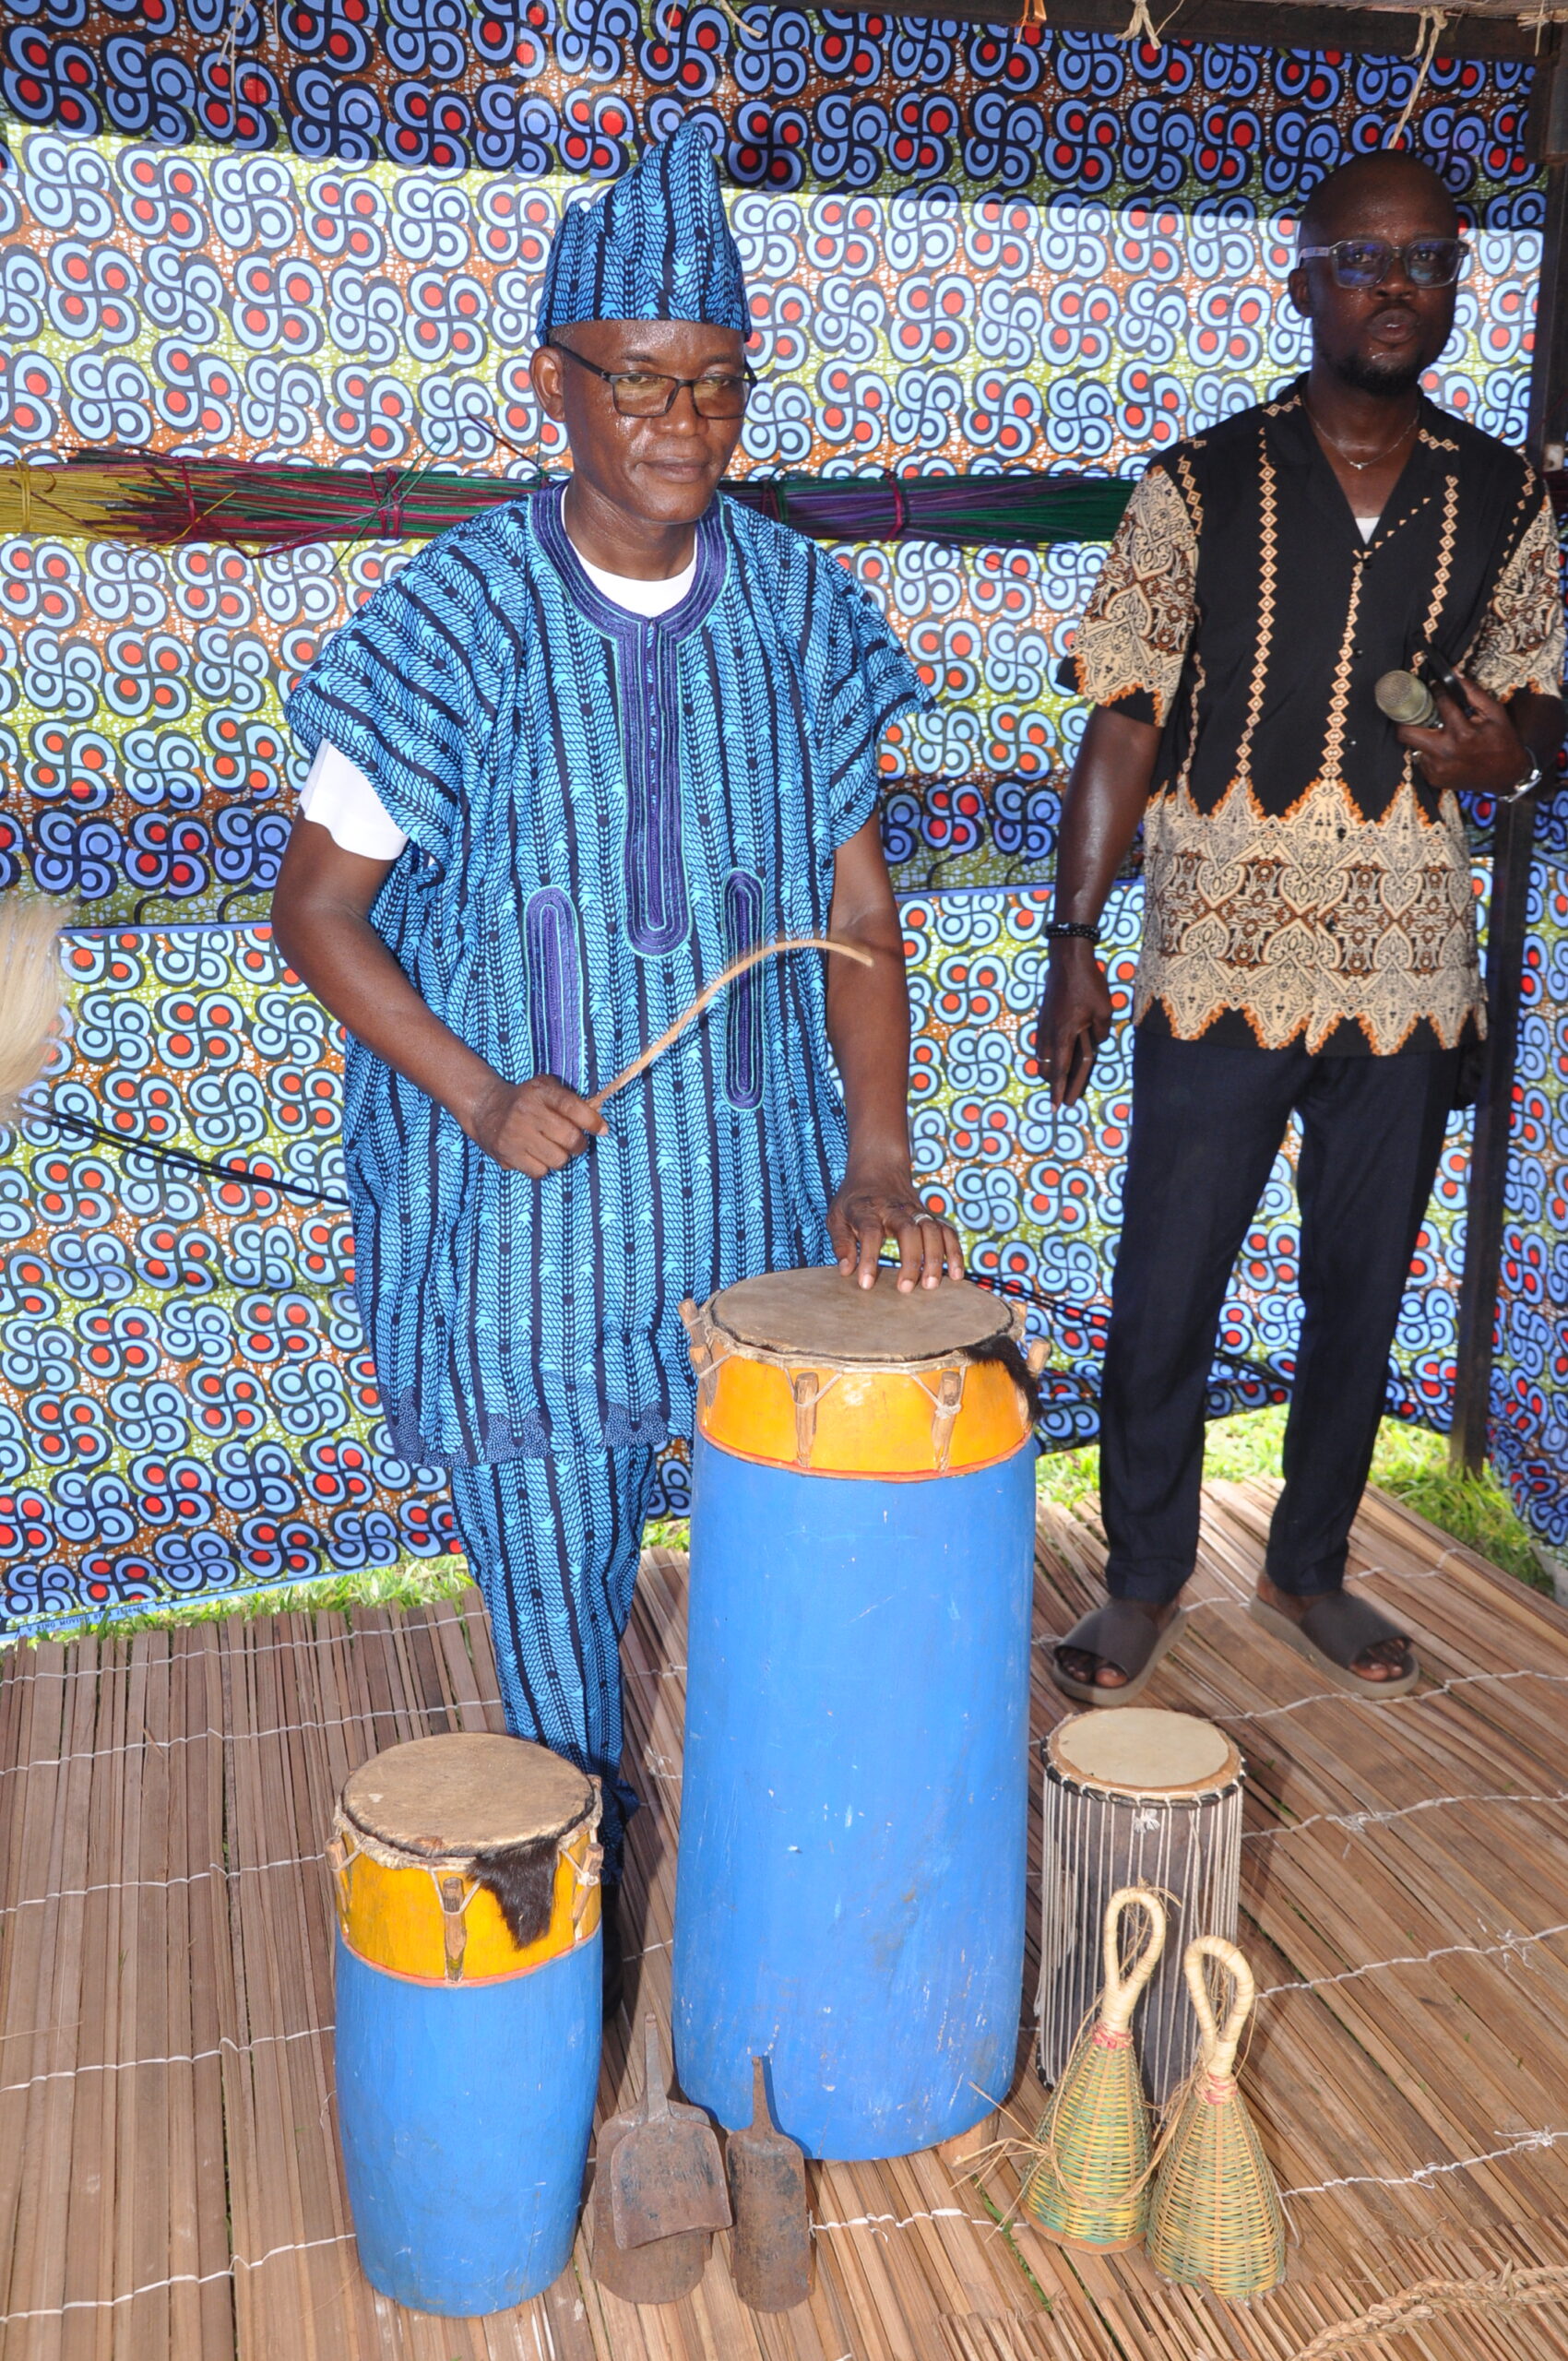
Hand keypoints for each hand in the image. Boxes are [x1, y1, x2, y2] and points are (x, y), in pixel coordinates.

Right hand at [465, 1073, 607, 1175]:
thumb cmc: (526, 1100)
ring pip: (558, 1160)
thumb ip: (571, 1100)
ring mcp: (516, 1135)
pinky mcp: (507, 1154)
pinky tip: (535, 1155)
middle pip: (570, 1139)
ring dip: (560, 1157)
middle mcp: (527, 1112)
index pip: (573, 1107)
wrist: (485, 1108)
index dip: (592, 1121)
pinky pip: (540, 1172)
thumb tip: (600, 1119)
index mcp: (540, 1092)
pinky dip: (542, 1167)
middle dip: (579, 1145)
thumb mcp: (546, 1088)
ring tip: (551, 1148)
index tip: (602, 1130)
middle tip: (575, 1143)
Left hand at [827, 1164, 965, 1291]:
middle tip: (905, 1289)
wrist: (877, 1167)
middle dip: (910, 1260)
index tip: (866, 1284)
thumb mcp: (837, 1216)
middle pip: (908, 1230)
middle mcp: (894, 1208)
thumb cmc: (853, 1199)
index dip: (869, 1258)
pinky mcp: (928, 1215)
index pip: (870, 1232)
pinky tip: (955, 1274)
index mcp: (867, 1209)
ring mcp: (915, 1210)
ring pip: (931, 1230)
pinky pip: (946, 1231)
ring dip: (934, 1257)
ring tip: (930, 1285)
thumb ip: (841, 1242)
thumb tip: (846, 1271)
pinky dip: (954, 1251)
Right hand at [1033, 938, 1111, 1106]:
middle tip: (1061, 1093)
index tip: (1056, 1107)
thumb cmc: (1088, 984)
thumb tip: (1097, 1042)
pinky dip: (1047, 1053)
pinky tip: (1054, 1053)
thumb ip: (1101, 1032)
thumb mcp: (1104, 1010)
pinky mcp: (1043, 1016)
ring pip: (1042, 1055)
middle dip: (1052, 1083)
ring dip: (1049, 1068)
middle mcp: (1049, 1033)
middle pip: (1046, 1067)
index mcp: (1064, 1035)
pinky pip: (1042, 1042)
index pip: (1061, 1071)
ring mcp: (1044, 1024)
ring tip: (1057, 1076)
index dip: (1059, 1090)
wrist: (1067, 960)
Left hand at [1397, 672, 1538, 798]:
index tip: (1434, 686)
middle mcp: (1444, 753)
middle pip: (1405, 732)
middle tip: (1416, 710)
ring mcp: (1437, 768)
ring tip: (1438, 732)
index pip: (1438, 704)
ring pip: (1413, 746)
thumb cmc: (1502, 742)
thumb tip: (1454, 675)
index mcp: (1461, 733)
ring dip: (1422, 736)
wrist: (1506, 775)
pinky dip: (1430, 752)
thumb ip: (1473, 693)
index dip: (1436, 691)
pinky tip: (1445, 749)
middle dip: (1408, 719)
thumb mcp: (1495, 713)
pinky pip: (1422, 759)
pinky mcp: (1434, 778)